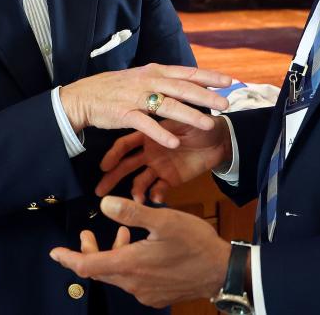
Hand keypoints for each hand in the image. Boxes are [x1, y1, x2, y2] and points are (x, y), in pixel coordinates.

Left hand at [49, 196, 230, 307]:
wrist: (221, 272)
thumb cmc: (195, 243)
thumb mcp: (163, 220)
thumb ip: (131, 211)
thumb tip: (103, 204)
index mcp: (129, 264)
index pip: (87, 266)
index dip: (68, 259)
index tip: (55, 252)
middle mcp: (133, 284)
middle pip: (99, 271)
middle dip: (89, 252)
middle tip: (88, 234)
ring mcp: (145, 293)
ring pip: (117, 274)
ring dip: (113, 254)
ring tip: (123, 234)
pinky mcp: (156, 296)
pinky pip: (133, 281)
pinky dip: (129, 264)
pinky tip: (142, 248)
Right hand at [58, 64, 230, 148]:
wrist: (85, 96)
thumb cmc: (117, 87)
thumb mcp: (142, 77)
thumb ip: (165, 80)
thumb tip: (190, 82)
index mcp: (155, 71)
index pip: (187, 73)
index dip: (208, 76)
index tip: (229, 81)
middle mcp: (148, 81)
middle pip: (182, 88)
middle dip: (206, 96)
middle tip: (226, 103)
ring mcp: (136, 97)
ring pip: (168, 106)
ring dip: (189, 115)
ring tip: (208, 124)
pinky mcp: (124, 115)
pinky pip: (146, 125)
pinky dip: (160, 134)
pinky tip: (175, 142)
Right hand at [96, 116, 232, 202]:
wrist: (220, 138)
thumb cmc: (199, 122)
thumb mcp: (183, 119)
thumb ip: (168, 124)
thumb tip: (153, 126)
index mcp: (149, 135)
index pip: (126, 145)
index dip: (115, 155)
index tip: (104, 166)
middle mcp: (149, 152)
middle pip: (126, 166)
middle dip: (113, 178)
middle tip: (100, 191)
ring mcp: (159, 167)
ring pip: (139, 181)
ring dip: (135, 191)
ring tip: (135, 200)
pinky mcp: (171, 179)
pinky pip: (159, 189)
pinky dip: (155, 196)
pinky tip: (155, 200)